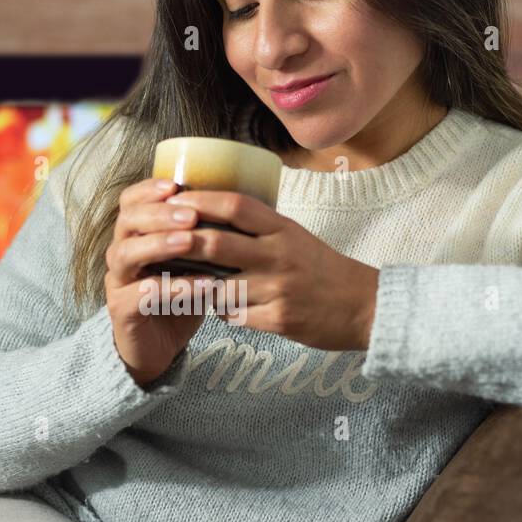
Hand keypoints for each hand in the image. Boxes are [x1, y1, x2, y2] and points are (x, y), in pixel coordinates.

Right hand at [104, 177, 216, 386]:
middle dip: (159, 214)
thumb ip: (202, 238)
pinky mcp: (122, 311)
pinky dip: (172, 288)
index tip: (175, 184)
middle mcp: (121, 254)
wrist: (158, 348)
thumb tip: (239, 209)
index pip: (130, 202)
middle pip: (127, 222)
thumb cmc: (177, 298)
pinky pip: (143, 294)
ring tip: (189, 241)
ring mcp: (118, 282)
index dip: (148, 190)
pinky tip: (201, 284)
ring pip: (127, 254)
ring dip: (159, 245)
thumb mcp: (191, 263)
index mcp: (134, 235)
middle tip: (189, 214)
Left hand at [161, 189, 380, 351]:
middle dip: (182, 243)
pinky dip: (218, 310)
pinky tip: (213, 306)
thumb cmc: (323, 269)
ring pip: (218, 286)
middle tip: (156, 243)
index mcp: (283, 229)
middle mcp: (279, 256)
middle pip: (217, 244)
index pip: (235, 206)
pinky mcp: (278, 321)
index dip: (200, 201)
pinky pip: (233, 316)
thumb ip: (259, 227)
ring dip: (194, 284)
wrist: (364, 306)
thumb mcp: (295, 236)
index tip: (173, 201)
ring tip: (176, 279)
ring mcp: (278, 290)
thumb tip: (213, 212)